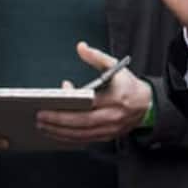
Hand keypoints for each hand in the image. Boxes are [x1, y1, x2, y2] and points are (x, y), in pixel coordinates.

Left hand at [37, 42, 152, 143]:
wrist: (147, 105)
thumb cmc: (129, 85)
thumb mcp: (116, 67)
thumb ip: (97, 57)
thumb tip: (81, 47)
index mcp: (117, 98)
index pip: (90, 102)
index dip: (72, 101)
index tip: (56, 96)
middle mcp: (114, 116)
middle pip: (82, 122)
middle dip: (59, 120)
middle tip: (40, 116)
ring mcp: (111, 129)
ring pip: (82, 134)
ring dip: (60, 131)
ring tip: (42, 125)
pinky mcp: (107, 136)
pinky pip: (85, 140)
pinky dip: (68, 137)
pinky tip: (55, 132)